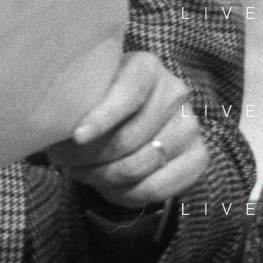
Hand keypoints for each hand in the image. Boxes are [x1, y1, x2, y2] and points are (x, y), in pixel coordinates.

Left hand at [46, 51, 207, 207]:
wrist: (136, 121)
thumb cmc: (102, 106)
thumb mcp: (90, 95)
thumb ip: (80, 106)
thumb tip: (63, 133)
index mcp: (147, 68)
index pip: (129, 93)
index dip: (103, 117)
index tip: (77, 137)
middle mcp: (176, 92)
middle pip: (129, 137)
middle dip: (90, 158)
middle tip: (67, 163)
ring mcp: (191, 125)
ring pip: (140, 165)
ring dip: (104, 177)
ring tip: (86, 173)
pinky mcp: (199, 155)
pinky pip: (159, 186)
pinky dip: (128, 194)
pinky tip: (113, 186)